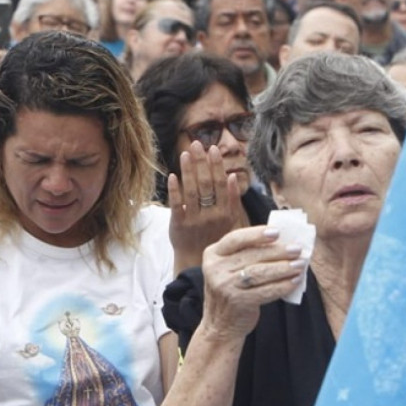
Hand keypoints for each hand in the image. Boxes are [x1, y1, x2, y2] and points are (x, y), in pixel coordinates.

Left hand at [169, 142, 247, 271]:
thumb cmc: (214, 237)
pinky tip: (173, 175)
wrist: (196, 261)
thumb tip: (233, 177)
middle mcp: (211, 216)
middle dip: (201, 163)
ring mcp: (194, 220)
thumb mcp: (230, 221)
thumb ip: (232, 201)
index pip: (221, 185)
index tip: (212, 149)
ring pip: (191, 192)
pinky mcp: (178, 225)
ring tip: (185, 153)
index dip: (216, 166)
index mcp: (225, 213)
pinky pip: (176, 205)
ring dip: (188, 171)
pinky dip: (174, 190)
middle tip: (196, 144)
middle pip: (206, 184)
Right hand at [199, 225, 307, 341]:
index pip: (235, 239)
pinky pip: (265, 291)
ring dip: (283, 268)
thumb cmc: (231, 289)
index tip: (277, 232)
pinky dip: (283, 285)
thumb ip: (245, 253)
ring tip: (300, 264)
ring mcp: (225, 286)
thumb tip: (281, 241)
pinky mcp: (238, 302)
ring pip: (260, 272)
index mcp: (213, 254)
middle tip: (297, 249)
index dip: (256, 234)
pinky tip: (295, 281)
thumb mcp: (228, 268)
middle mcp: (215, 269)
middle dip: (278, 251)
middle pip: (251, 255)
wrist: (220, 324)